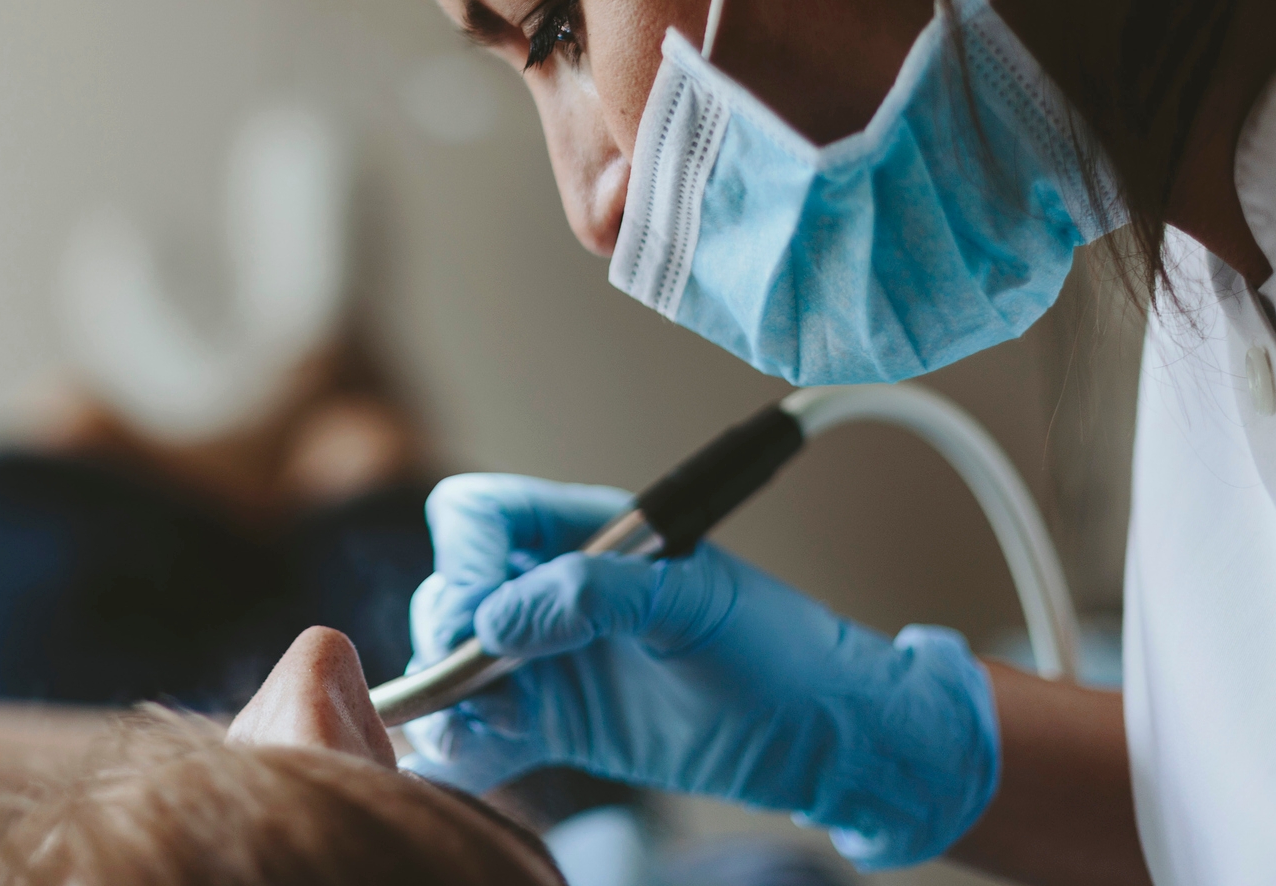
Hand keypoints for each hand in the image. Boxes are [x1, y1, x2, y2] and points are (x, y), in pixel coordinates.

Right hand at [402, 473, 998, 870]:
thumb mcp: (696, 604)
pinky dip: (463, 750)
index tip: (480, 614)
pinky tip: (471, 760)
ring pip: (456, 667)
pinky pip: (482, 735)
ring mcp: (551, 661)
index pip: (483, 515)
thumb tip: (496, 618)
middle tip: (474, 682)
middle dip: (447, 633)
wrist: (829, 740)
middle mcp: (553, 590)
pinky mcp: (557, 725)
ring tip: (473, 733)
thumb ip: (596, 594)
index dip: (465, 555)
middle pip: (453, 591)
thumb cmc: (780, 651)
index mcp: (586, 532)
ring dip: (446, 699)